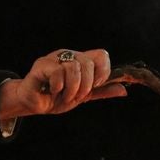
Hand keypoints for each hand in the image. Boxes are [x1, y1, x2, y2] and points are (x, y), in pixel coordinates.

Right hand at [0, 48, 125, 118]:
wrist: (35, 105)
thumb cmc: (57, 97)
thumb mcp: (84, 96)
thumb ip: (102, 91)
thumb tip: (124, 90)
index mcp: (80, 60)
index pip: (101, 55)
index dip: (103, 71)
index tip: (96, 85)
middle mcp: (68, 55)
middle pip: (88, 62)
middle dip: (86, 85)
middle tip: (76, 95)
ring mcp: (54, 59)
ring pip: (74, 67)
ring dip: (72, 88)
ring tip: (63, 95)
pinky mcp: (41, 66)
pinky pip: (57, 72)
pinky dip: (58, 87)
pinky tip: (52, 91)